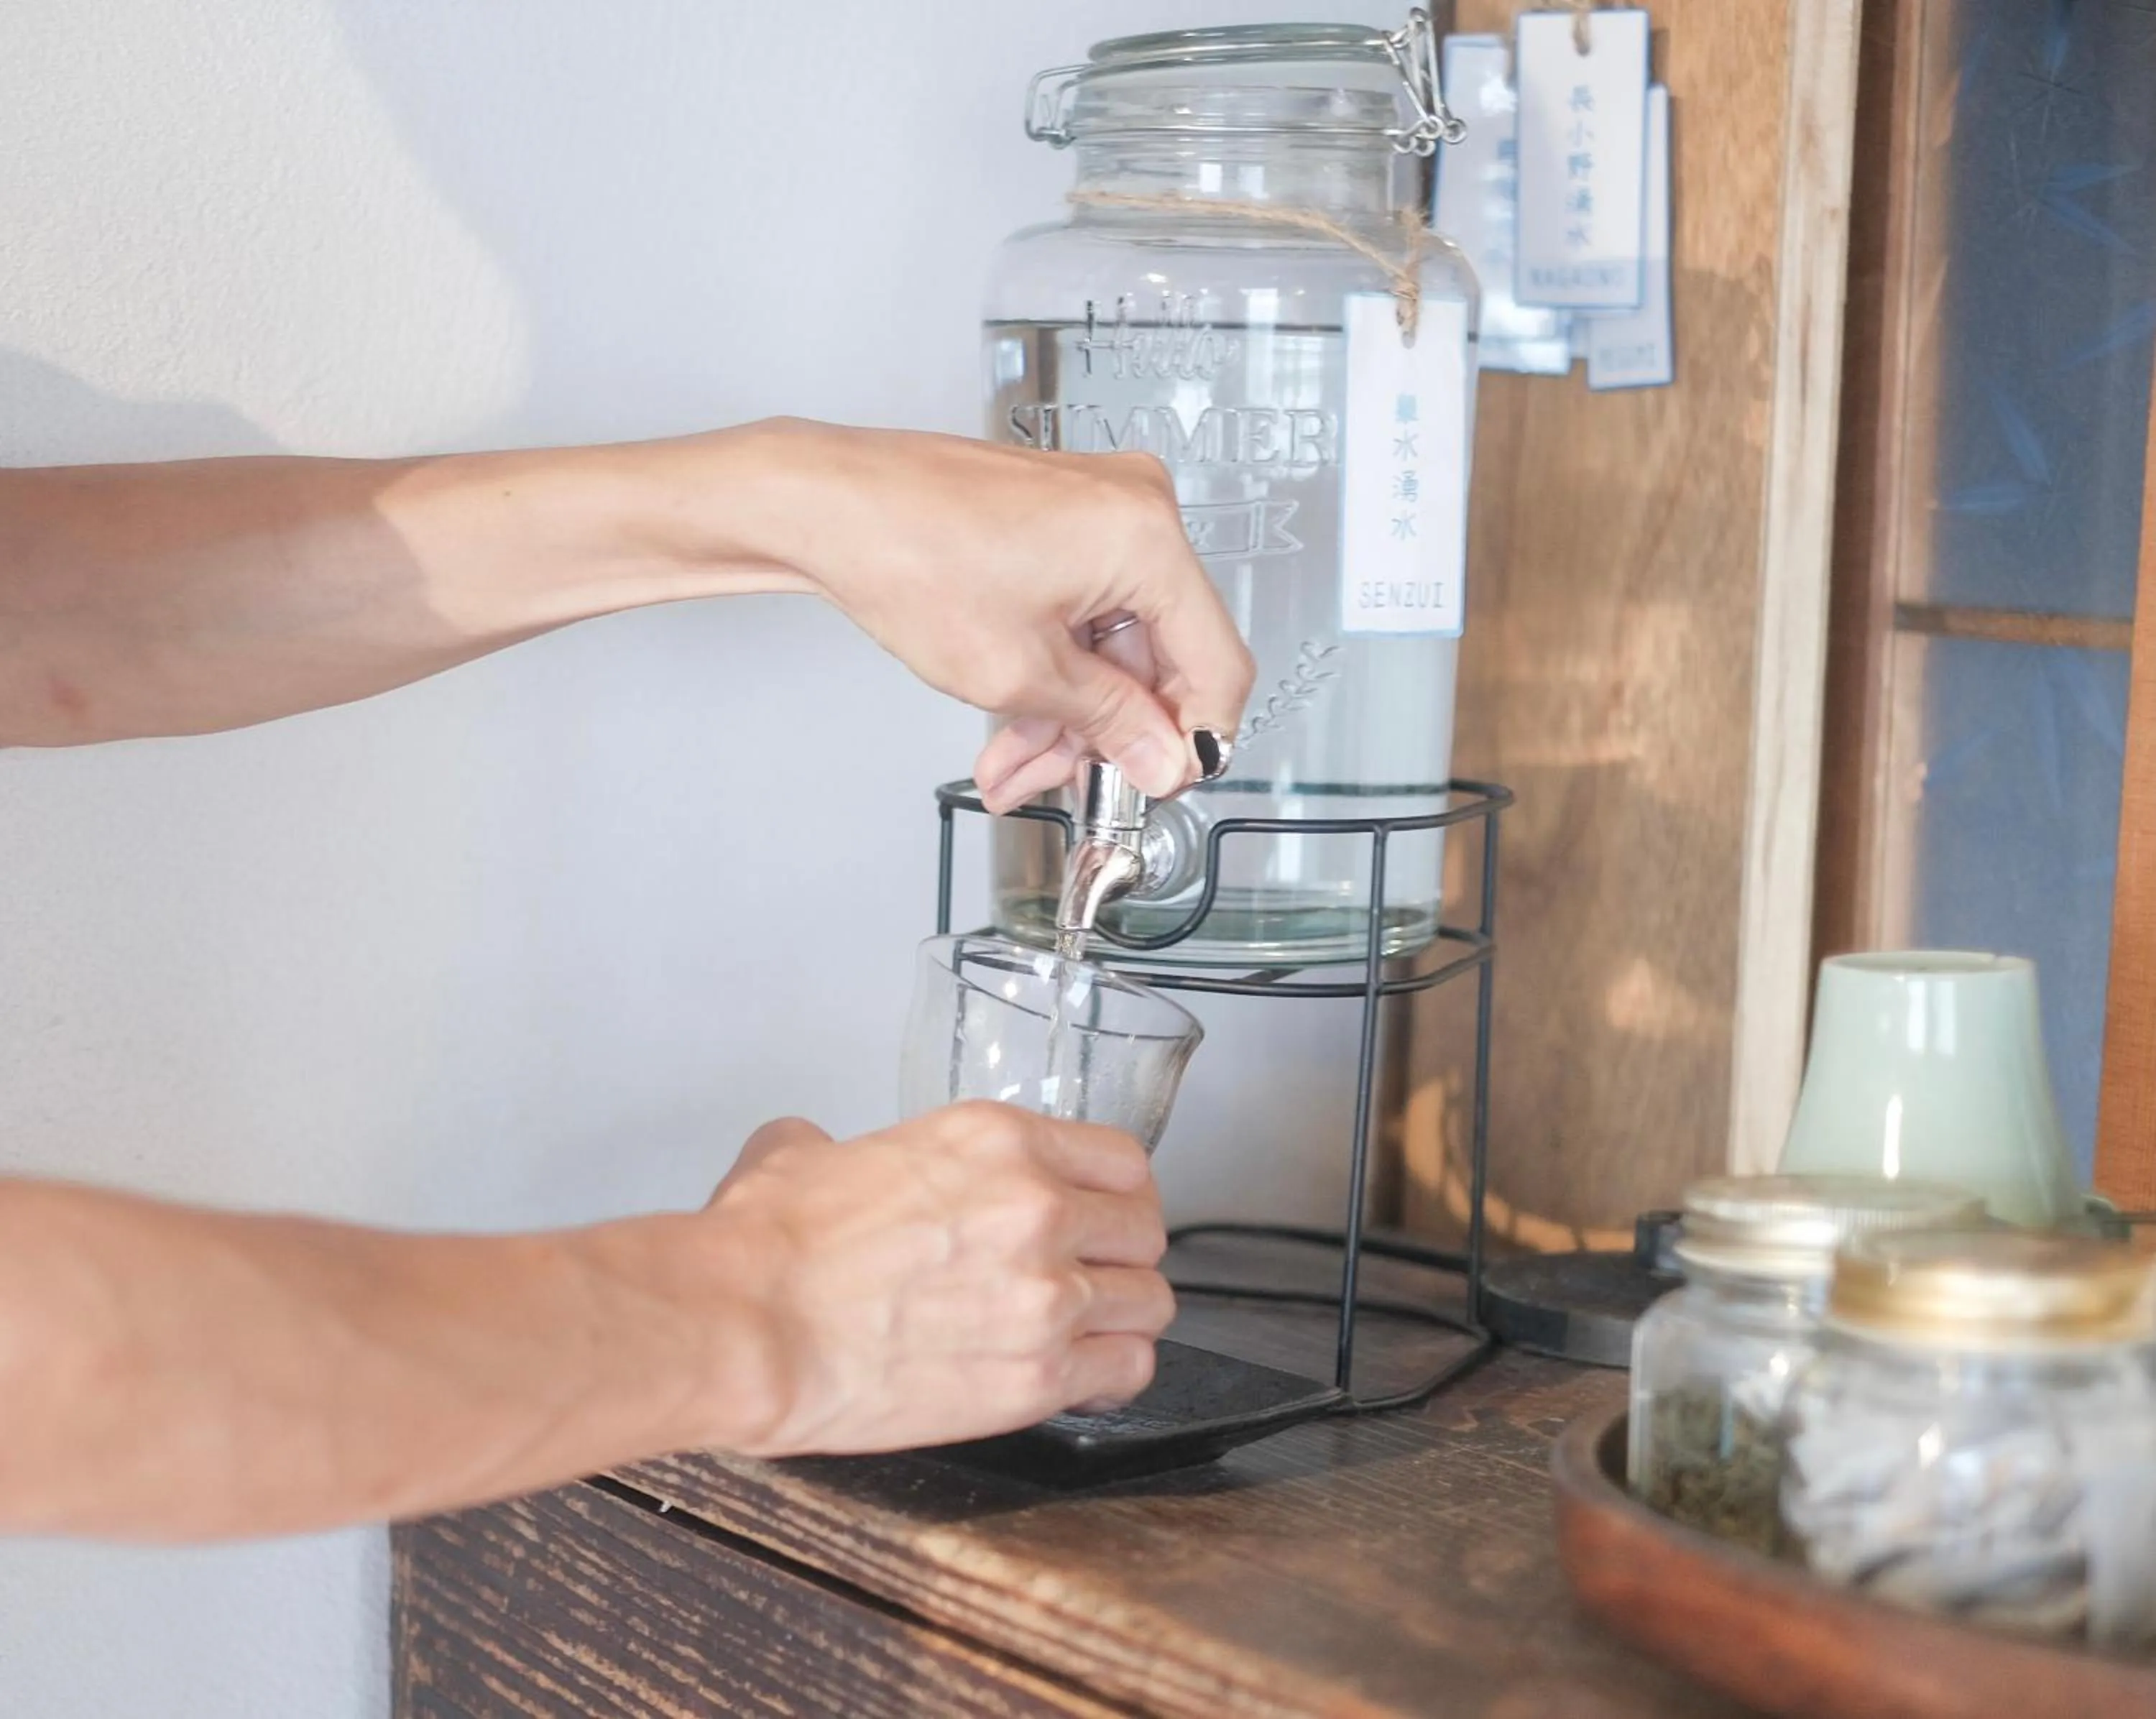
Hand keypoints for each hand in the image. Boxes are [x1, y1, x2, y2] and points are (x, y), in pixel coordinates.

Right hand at [699, 1102, 1172, 1456]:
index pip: (1120, 1160)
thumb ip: (834, 1147)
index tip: (1101, 1216)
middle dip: (1122, 1257)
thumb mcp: (803, 1155)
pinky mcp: (1037, 1378)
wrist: (746, 1329)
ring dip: (1123, 1318)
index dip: (1115, 1195)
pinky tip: (1085, 1378)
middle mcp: (1039, 1209)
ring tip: (1090, 1333)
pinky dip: (1113, 1376)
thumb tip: (813, 1153)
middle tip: (1093, 1278)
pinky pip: (1127, 1371)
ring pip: (1150, 1304)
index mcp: (998, 1141)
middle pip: (1144, 1232)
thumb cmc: (765, 1249)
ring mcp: (1047, 1295)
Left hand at [738, 421, 1252, 807]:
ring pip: (1115, 644)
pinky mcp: (1064, 520)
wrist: (829, 506)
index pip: (1217, 663)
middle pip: (1162, 657)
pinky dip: (1053, 669)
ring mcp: (1099, 510)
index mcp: (1146, 537)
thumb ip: (1110, 723)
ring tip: (1013, 766)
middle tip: (1071, 783)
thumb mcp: (1020, 673)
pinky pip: (1085, 613)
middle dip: (1109, 731)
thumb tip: (1164, 760)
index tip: (1158, 781)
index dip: (1192, 738)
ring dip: (1070, 713)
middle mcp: (1136, 510)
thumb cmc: (906, 555)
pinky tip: (1012, 725)